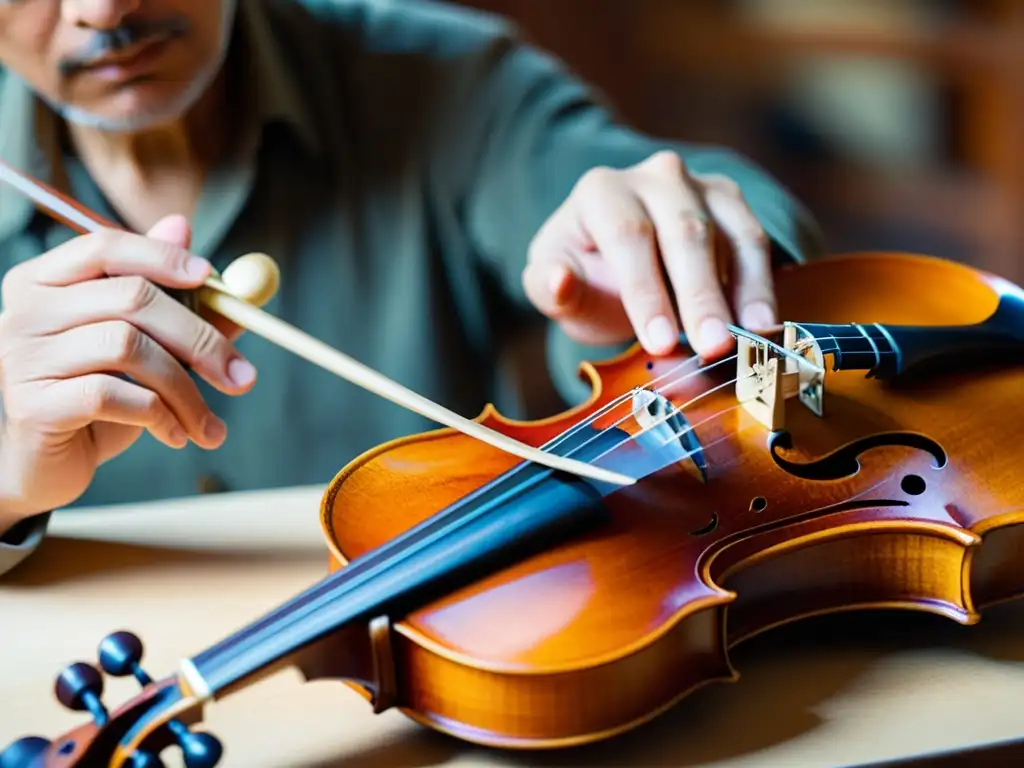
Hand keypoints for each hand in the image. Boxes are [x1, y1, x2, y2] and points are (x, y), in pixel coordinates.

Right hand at [0, 215, 255, 523]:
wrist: (47, 466)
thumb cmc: (97, 398)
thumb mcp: (143, 348)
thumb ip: (169, 297)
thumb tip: (185, 226)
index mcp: (45, 282)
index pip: (105, 247)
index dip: (162, 256)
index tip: (211, 277)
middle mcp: (25, 312)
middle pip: (131, 298)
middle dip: (201, 338)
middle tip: (243, 378)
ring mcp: (24, 357)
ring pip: (129, 347)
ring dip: (186, 390)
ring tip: (209, 424)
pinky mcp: (34, 404)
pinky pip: (113, 395)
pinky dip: (160, 416)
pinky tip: (176, 435)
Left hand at [522, 150, 775, 358]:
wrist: (617, 265)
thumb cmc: (587, 280)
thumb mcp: (557, 291)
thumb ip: (551, 289)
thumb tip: (558, 279)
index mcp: (600, 191)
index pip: (629, 237)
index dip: (646, 292)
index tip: (661, 342)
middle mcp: (655, 177)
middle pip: (685, 233)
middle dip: (700, 295)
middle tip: (714, 346)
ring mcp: (699, 187)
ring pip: (729, 235)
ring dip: (742, 290)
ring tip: (749, 337)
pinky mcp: (732, 205)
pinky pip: (753, 243)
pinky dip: (761, 285)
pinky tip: (764, 325)